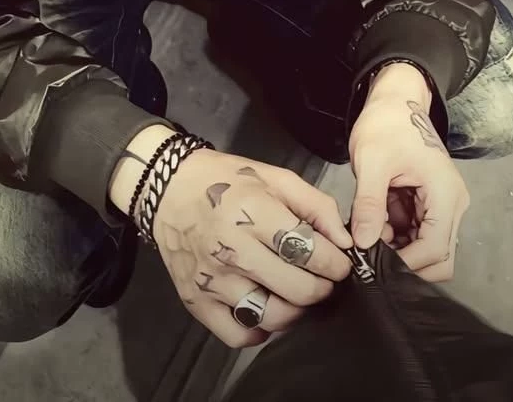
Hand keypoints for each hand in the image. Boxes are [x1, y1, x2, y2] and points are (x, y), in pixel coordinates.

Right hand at [152, 149, 351, 347]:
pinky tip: (265, 312)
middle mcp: (231, 249)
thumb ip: (315, 206)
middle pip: (296, 289)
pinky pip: (237, 335)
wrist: (167, 188)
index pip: (309, 251)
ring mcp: (212, 279)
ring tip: (297, 295)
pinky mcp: (195, 301)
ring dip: (296, 311)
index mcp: (252, 211)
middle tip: (324, 279)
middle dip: (322, 288)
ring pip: (271, 317)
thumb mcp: (275, 177)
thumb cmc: (224, 180)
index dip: (336, 262)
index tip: (340, 263)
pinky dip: (259, 332)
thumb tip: (345, 241)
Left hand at [348, 63, 469, 281]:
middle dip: (405, 262)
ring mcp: (441, 206)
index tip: (373, 265)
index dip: (406, 264)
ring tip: (368, 236)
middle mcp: (451, 205)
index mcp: (445, 194)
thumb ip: (368, 203)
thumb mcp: (371, 161)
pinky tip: (373, 226)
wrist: (395, 101)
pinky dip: (395, 237)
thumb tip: (362, 244)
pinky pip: (415, 234)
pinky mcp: (427, 206)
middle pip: (439, 257)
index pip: (435, 249)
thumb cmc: (386, 125)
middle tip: (371, 257)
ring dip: (398, 250)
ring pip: (426, 249)